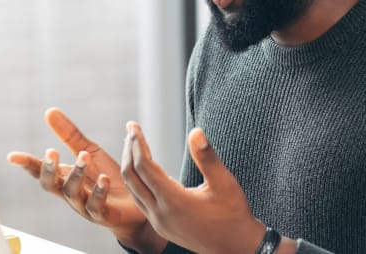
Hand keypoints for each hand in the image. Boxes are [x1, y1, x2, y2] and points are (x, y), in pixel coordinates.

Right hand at [7, 108, 165, 251]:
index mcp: (65, 177)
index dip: (27, 164)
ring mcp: (84, 205)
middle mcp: (70, 192)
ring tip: (84, 155)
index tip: (12, 156)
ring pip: (72, 193)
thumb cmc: (106, 176)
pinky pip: (96, 206)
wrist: (136, 200)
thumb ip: (69, 134)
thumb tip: (49, 111)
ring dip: (76, 174)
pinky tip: (103, 179)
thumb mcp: (88, 151)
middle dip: (49, 169)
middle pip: (51, 185)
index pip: (41, 171)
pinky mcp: (103, 214)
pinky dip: (98, 192)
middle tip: (51, 152)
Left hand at [121, 122, 292, 253]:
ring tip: (133, 143)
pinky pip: (140, 199)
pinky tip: (147, 167)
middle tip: (131, 128)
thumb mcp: (224, 183)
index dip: (138, 143)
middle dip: (129, 150)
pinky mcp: (161, 226)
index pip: (144, 166)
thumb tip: (196, 131)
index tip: (134, 125)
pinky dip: (137, 179)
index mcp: (173, 202)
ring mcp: (158, 222)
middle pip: (131, 177)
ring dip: (131, 165)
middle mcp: (160, 214)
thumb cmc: (233, 214)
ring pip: (133, 189)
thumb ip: (207, 157)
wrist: (237, 248)